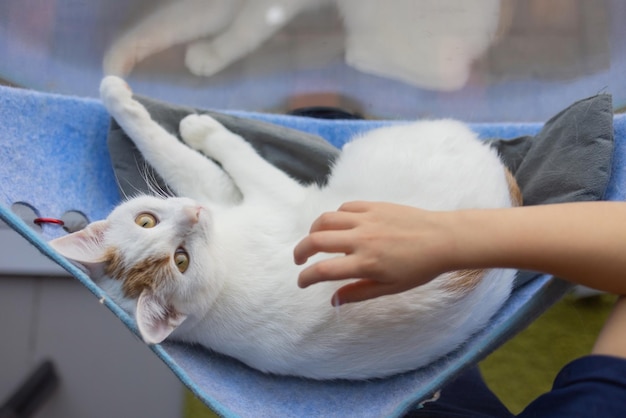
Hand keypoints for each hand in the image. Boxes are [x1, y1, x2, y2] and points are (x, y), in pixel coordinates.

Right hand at [294, 201, 455, 304]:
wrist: (443, 239)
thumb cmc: (420, 268)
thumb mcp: (390, 288)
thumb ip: (358, 293)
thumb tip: (333, 300)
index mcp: (365, 263)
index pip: (323, 270)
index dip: (305, 277)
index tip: (301, 282)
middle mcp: (361, 239)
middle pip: (315, 240)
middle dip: (300, 251)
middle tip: (300, 259)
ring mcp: (366, 219)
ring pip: (325, 220)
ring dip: (314, 231)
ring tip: (315, 240)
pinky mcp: (373, 206)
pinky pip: (344, 208)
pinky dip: (335, 217)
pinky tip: (339, 226)